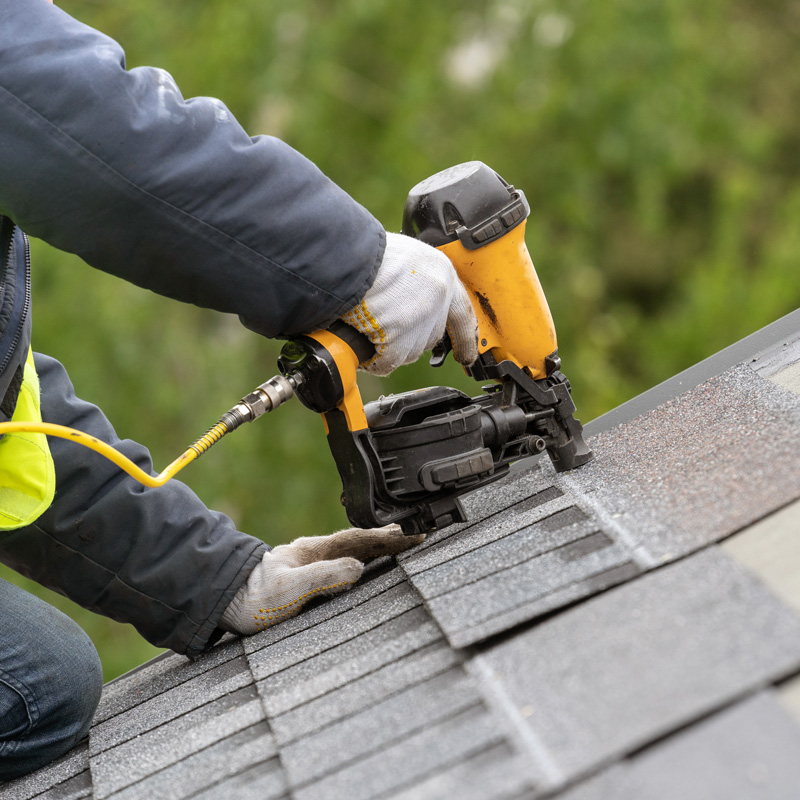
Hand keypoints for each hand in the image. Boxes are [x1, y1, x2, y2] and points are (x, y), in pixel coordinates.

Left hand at [219, 525, 423, 633]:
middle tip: (418, 535)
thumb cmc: (251, 599)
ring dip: (378, 549)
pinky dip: (363, 560)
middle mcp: (314, 553)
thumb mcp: (289, 589)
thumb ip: (323, 577)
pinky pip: (343, 564)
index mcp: (314, 551)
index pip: (360, 540)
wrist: (222, 602)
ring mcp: (310, 564)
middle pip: (360, 542)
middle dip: (390, 539)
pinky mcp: (306, 578)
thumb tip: (358, 568)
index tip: (414, 536)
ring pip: (353, 551)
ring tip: (401, 546)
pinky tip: (368, 566)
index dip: (389, 539)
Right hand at [341, 232, 478, 375]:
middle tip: (383, 327)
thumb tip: (408, 302)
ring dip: (387, 347)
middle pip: (429, 336)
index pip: (462, 313)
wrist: (346, 256)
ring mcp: (420, 320)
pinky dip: (373, 358)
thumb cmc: (365, 252)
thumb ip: (415, 281)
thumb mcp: (404, 258)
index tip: (467, 355)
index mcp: (441, 273)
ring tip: (365, 324)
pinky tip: (361, 340)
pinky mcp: (399, 339)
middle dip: (407, 338)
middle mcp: (438, 297)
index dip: (465, 337)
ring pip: (409, 352)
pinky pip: (388, 362)